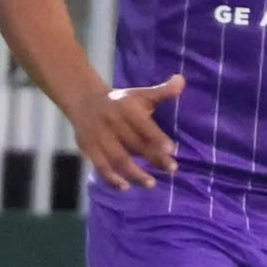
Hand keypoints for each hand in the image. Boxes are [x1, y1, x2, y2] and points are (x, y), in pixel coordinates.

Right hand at [71, 72, 184, 190]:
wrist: (84, 101)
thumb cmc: (121, 101)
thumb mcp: (140, 94)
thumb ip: (162, 91)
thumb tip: (182, 80)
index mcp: (126, 108)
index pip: (143, 124)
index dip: (157, 137)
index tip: (172, 150)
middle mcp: (112, 122)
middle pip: (134, 144)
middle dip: (153, 158)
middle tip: (172, 169)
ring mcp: (99, 137)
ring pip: (117, 158)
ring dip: (134, 173)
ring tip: (150, 183)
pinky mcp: (89, 148)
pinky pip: (100, 166)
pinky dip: (111, 179)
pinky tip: (125, 187)